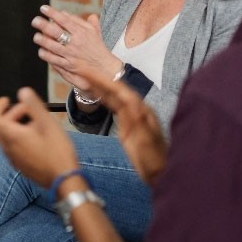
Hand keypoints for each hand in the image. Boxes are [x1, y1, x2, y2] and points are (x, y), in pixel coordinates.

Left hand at [0, 88, 77, 186]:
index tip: (7, 100)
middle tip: (27, 110)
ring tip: (36, 123)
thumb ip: (34, 106)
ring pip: (5, 136)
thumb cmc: (57, 153)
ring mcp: (12, 157)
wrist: (63, 180)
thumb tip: (23, 92)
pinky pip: (11, 146)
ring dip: (15, 125)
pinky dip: (18, 136)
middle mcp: (7, 147)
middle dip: (9, 113)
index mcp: (11, 135)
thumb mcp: (48, 123)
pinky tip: (36, 137)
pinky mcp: (19, 164)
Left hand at [32, 5, 120, 91]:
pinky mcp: (68, 66)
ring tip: (36, 36)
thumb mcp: (94, 32)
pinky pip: (53, 59)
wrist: (105, 69)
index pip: (64, 20)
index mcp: (82, 32)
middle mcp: (75, 43)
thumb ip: (81, 21)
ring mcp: (71, 55)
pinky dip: (45, 54)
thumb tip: (65, 13)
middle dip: (42, 24)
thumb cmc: (98, 48)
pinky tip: (41, 50)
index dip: (52, 13)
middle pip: (55, 31)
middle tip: (35, 20)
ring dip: (41, 40)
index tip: (43, 8)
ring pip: (51, 46)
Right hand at [88, 72, 167, 186]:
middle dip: (98, 77)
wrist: (161, 174)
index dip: (102, 79)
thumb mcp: (146, 142)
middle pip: (115, 88)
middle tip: (79, 67)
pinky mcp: (128, 123)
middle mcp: (137, 109)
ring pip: (113, 95)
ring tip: (83, 74)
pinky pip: (113, 105)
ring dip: (99, 84)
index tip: (86, 70)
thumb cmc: (154, 161)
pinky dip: (103, 96)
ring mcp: (133, 115)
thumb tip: (131, 102)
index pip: (118, 90)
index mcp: (141, 111)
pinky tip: (95, 91)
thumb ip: (139, 122)